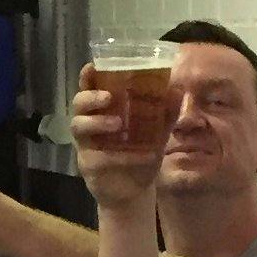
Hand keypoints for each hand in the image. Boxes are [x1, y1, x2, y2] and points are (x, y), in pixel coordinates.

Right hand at [70, 76, 163, 210]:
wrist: (136, 189)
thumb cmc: (140, 153)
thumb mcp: (157, 131)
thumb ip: (165, 112)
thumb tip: (178, 90)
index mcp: (103, 111)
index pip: (90, 88)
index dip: (87, 77)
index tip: (92, 67)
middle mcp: (90, 124)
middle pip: (78, 105)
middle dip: (90, 98)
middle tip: (109, 98)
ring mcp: (86, 145)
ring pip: (79, 128)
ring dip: (98, 123)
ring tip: (119, 124)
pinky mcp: (88, 166)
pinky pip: (98, 158)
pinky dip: (120, 156)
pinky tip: (139, 156)